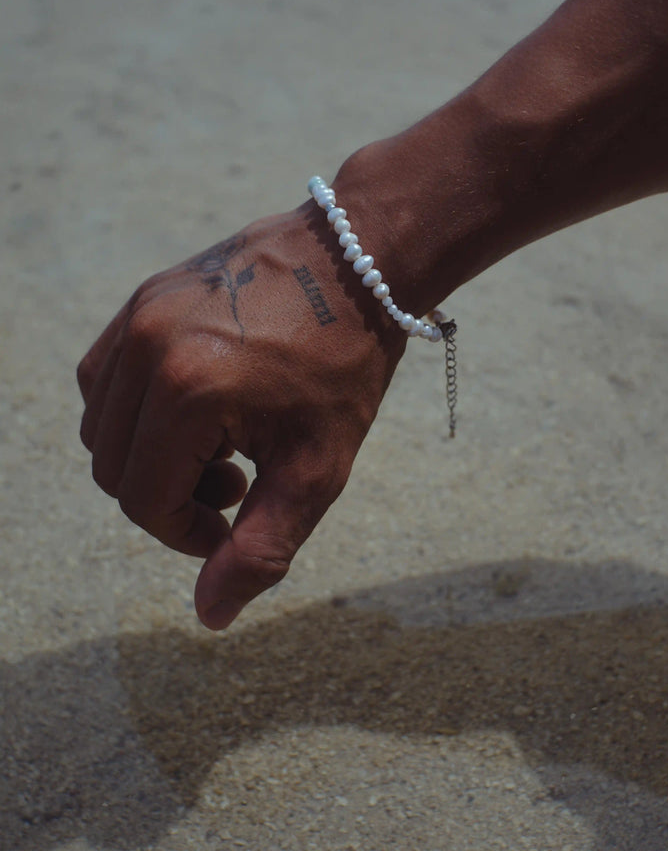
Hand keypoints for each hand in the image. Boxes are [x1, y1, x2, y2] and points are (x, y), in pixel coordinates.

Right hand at [77, 206, 404, 628]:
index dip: (185, 534)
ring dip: (149, 453)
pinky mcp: (144, 295)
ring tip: (222, 443)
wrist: (359, 259)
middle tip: (237, 482)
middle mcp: (147, 347)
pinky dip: (137, 410)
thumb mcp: (318, 466)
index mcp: (187, 392)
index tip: (235, 524)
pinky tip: (199, 406)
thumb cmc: (346, 362)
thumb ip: (261, 546)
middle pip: (113, 467)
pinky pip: (106, 375)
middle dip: (168, 495)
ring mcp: (139, 313)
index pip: (143, 501)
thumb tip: (210, 616)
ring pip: (101, 424)